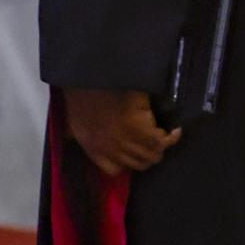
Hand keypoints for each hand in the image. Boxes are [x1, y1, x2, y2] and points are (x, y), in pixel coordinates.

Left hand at [63, 88, 180, 176]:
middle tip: (153, 143)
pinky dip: (171, 138)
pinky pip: (160, 142)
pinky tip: (175, 131)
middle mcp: (109, 149)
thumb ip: (73, 131)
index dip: (125, 163)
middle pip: (139, 165)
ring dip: (160, 148)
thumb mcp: (70, 116)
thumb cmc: (82, 91)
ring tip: (163, 136)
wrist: (89, 75)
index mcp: (92, 146)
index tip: (131, 153)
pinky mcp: (138, 128)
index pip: (113, 169)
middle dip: (148, 155)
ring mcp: (125, 140)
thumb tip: (69, 135)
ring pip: (151, 156)